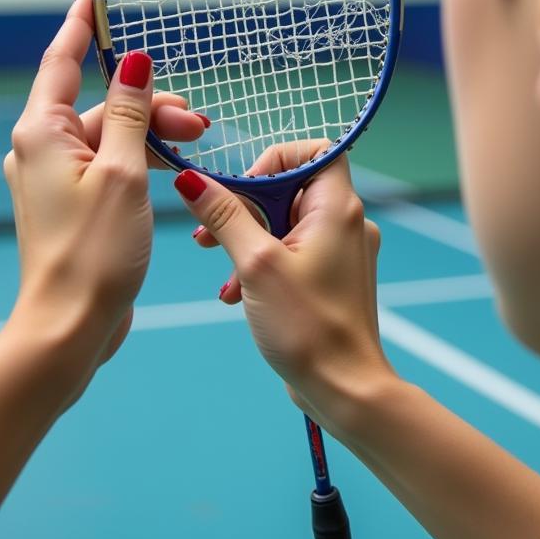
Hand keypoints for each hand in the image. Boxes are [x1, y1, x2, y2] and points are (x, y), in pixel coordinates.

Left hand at [3, 0, 206, 401]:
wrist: (70, 326)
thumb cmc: (94, 251)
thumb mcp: (123, 172)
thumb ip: (131, 113)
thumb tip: (134, 61)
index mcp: (42, 132)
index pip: (62, 61)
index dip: (81, 24)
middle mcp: (42, 148)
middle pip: (102, 102)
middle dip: (151, 101)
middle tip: (199, 119)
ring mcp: (57, 177)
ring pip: (114, 133)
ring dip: (155, 131)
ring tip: (200, 138)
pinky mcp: (75, 202)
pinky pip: (113, 161)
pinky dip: (145, 157)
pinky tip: (178, 164)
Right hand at [175, 142, 394, 433]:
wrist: (345, 388)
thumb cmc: (307, 326)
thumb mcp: (255, 264)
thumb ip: (224, 216)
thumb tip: (192, 179)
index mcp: (337, 207)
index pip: (314, 150)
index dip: (274, 159)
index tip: (242, 189)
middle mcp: (346, 222)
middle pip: (290, 188)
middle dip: (245, 209)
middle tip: (209, 235)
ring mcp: (342, 251)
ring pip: (286, 223)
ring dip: (248, 241)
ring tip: (222, 274)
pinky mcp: (332, 277)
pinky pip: (293, 252)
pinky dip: (264, 264)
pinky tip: (237, 294)